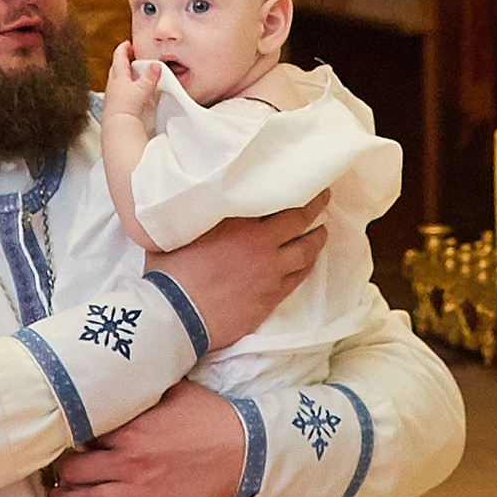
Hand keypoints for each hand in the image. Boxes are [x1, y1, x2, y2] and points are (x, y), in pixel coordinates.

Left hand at [50, 383, 246, 496]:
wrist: (245, 448)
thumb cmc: (210, 415)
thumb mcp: (173, 391)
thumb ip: (142, 390)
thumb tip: (120, 379)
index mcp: (131, 430)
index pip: (83, 436)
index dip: (71, 437)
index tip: (65, 438)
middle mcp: (131, 464)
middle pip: (77, 472)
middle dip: (62, 472)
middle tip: (59, 472)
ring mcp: (145, 494)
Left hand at [104, 41, 160, 124]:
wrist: (118, 126)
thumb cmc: (126, 108)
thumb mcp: (141, 89)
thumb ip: (150, 77)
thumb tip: (156, 65)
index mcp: (118, 77)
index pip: (119, 58)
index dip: (123, 49)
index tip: (127, 44)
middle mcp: (113, 85)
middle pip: (116, 68)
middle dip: (123, 61)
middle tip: (131, 57)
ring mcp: (112, 95)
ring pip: (117, 80)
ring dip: (124, 76)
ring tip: (134, 75)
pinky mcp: (114, 106)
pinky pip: (119, 92)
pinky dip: (125, 88)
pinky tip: (131, 93)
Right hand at [160, 193, 327, 351]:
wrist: (177, 315)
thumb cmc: (171, 273)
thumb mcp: (181, 231)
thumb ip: (201, 215)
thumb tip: (200, 200)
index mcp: (239, 224)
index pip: (278, 200)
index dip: (297, 191)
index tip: (307, 181)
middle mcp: (261, 245)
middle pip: (299, 222)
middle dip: (316, 208)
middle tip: (325, 198)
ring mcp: (270, 273)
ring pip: (305, 252)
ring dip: (316, 239)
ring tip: (321, 232)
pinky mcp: (270, 298)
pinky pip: (298, 278)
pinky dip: (307, 266)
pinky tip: (308, 262)